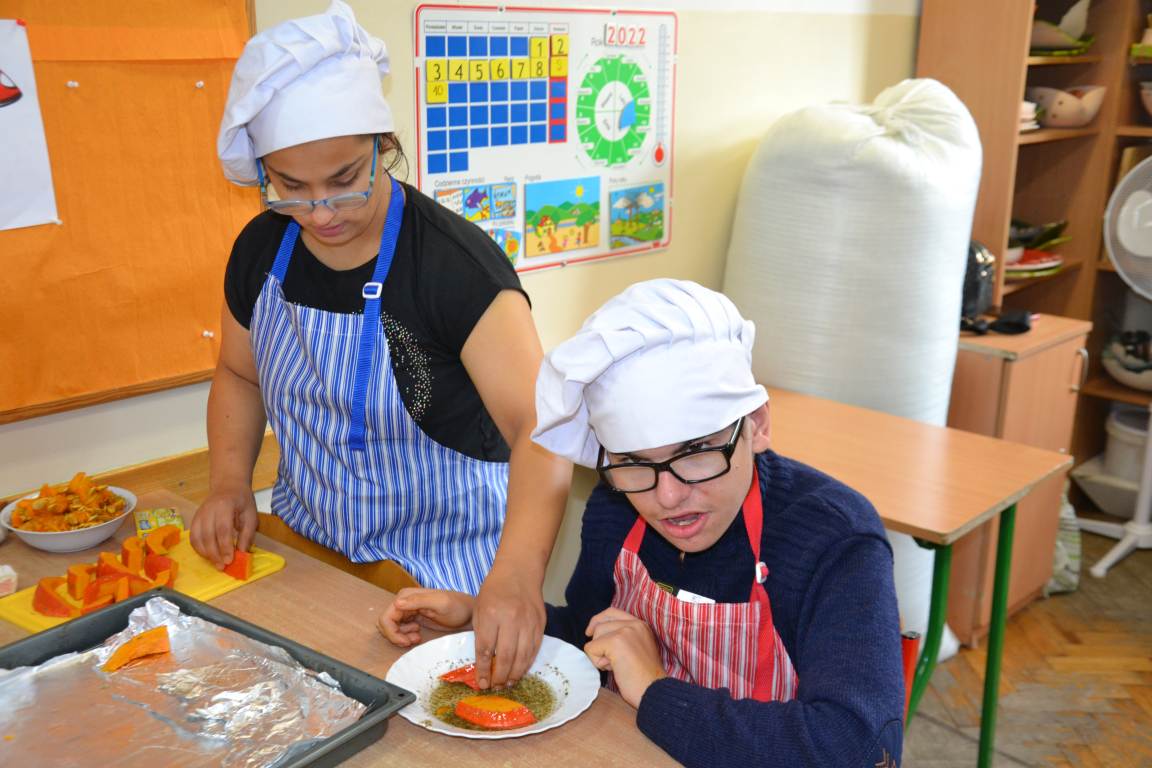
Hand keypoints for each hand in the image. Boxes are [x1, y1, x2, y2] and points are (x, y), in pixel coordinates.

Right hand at [190, 486, 256, 568]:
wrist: (228, 486)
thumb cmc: (242, 501)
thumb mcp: (251, 515)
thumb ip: (247, 534)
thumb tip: (242, 553)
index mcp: (225, 505)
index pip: (223, 529)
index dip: (225, 546)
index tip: (230, 560)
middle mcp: (208, 509)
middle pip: (208, 535)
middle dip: (215, 553)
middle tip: (222, 566)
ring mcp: (199, 514)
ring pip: (197, 537)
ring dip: (206, 553)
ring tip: (216, 563)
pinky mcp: (194, 519)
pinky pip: (193, 537)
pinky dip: (199, 548)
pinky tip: (208, 555)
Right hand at [378, 588, 473, 646]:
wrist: (468, 613)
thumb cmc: (458, 607)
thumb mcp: (440, 603)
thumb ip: (419, 601)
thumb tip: (396, 603)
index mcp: (406, 596)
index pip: (386, 617)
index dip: (391, 632)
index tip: (406, 641)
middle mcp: (404, 601)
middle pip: (386, 623)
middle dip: (395, 636)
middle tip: (411, 641)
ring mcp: (408, 610)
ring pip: (391, 628)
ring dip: (400, 637)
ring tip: (417, 638)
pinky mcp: (412, 618)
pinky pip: (399, 629)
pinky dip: (404, 636)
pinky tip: (418, 635)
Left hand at [471, 567, 544, 689]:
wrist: (519, 572)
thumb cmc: (494, 590)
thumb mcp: (479, 609)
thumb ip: (481, 634)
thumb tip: (483, 663)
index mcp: (491, 615)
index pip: (485, 650)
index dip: (483, 670)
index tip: (481, 683)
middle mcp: (511, 620)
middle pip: (505, 657)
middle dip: (499, 677)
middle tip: (495, 687)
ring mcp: (528, 623)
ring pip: (522, 657)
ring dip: (514, 674)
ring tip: (507, 684)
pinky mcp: (540, 624)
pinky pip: (534, 650)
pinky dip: (527, 663)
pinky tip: (520, 671)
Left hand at [583, 607, 666, 707]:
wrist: (654, 692)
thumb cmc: (644, 678)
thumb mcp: (637, 650)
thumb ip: (622, 638)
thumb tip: (596, 634)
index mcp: (641, 625)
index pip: (612, 612)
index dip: (597, 620)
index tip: (590, 632)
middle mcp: (634, 624)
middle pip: (600, 625)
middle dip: (599, 645)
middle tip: (612, 663)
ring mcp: (625, 631)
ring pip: (595, 637)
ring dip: (599, 655)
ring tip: (616, 667)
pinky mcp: (615, 641)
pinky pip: (591, 648)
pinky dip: (597, 662)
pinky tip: (613, 669)